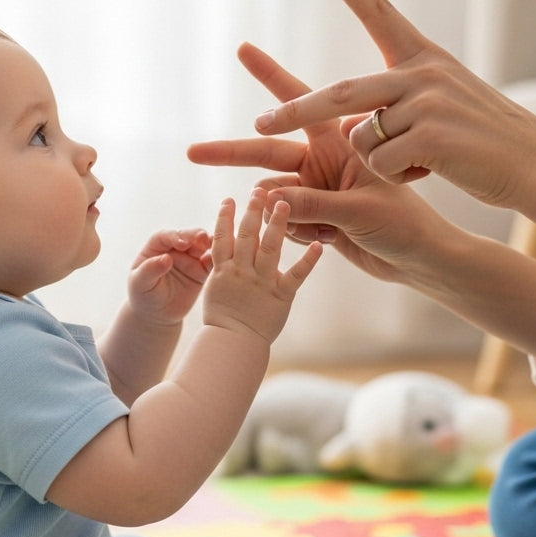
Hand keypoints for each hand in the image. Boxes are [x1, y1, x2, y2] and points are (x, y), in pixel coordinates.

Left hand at [125, 228, 212, 325]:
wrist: (156, 314)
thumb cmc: (143, 295)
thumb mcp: (140, 283)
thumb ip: (150, 269)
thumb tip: (166, 259)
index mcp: (157, 246)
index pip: (166, 236)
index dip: (175, 236)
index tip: (183, 243)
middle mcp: (175, 248)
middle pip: (187, 236)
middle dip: (196, 236)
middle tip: (204, 240)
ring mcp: (190, 258)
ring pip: (203, 246)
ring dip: (211, 244)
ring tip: (217, 249)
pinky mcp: (202, 271)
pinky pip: (211, 263)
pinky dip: (217, 261)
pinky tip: (222, 263)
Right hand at [187, 41, 466, 284]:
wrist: (420, 259)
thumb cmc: (406, 225)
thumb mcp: (362, 210)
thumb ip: (314, 204)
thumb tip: (263, 195)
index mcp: (341, 142)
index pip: (302, 103)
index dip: (271, 75)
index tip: (243, 49)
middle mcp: (323, 161)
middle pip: (266, 151)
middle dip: (230, 152)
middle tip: (192, 151)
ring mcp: (315, 190)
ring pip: (271, 195)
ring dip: (277, 213)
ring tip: (316, 226)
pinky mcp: (312, 218)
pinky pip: (281, 222)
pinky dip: (293, 233)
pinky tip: (328, 238)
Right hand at [201, 188, 321, 342]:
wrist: (232, 346)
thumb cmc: (222, 322)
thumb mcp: (216, 290)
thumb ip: (224, 267)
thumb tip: (226, 249)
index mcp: (223, 269)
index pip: (222, 236)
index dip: (225, 217)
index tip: (229, 199)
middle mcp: (241, 272)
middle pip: (246, 234)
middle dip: (253, 210)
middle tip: (259, 190)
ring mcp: (261, 282)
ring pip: (269, 248)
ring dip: (277, 224)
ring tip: (283, 204)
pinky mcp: (281, 296)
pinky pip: (296, 275)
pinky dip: (308, 260)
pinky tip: (319, 245)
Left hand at [247, 0, 535, 213]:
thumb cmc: (486, 144)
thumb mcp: (444, 107)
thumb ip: (399, 103)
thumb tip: (351, 123)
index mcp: (425, 58)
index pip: (381, 12)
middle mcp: (422, 72)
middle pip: (339, 93)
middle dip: (295, 112)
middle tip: (260, 123)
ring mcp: (427, 102)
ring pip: (361, 138)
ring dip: (379, 160)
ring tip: (422, 160)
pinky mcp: (431, 135)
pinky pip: (381, 163)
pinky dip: (397, 175)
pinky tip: (434, 169)